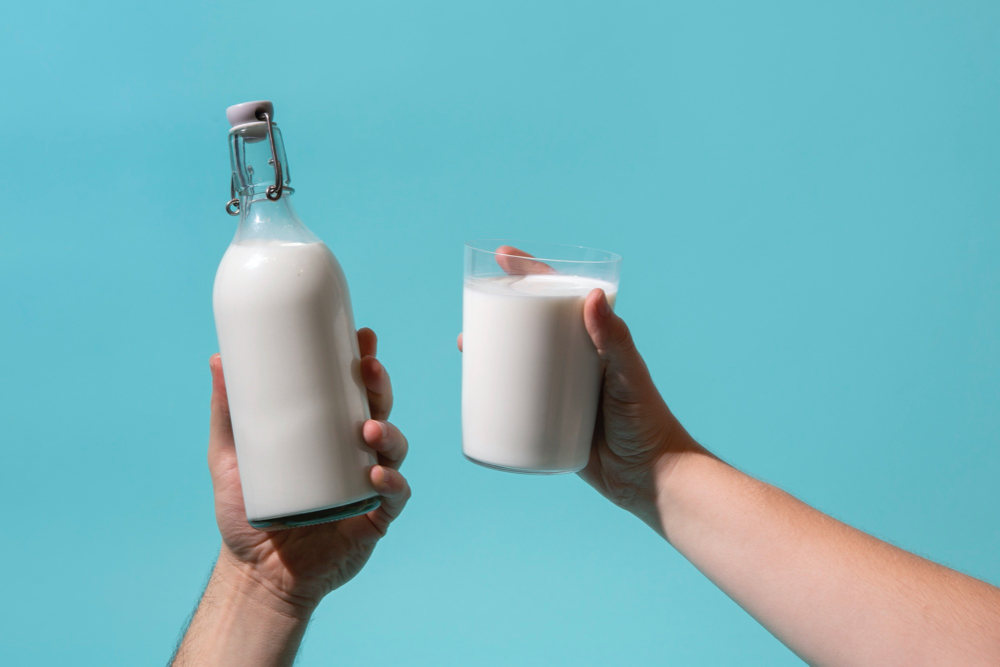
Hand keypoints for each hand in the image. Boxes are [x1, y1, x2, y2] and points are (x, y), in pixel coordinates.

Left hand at [208, 327, 410, 611]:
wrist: (256, 574)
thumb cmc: (247, 513)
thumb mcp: (230, 457)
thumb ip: (227, 412)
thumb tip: (218, 358)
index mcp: (328, 435)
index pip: (352, 391)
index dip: (364, 363)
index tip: (362, 336)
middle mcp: (353, 455)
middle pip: (378, 410)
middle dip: (380, 386)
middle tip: (368, 369)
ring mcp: (367, 486)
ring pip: (394, 449)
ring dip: (388, 433)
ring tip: (367, 430)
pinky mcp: (374, 518)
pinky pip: (395, 495)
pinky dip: (393, 482)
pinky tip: (378, 475)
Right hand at [457, 247, 700, 528]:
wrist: (649, 478)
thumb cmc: (646, 421)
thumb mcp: (628, 376)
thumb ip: (614, 339)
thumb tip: (590, 296)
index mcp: (593, 340)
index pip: (558, 296)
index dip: (530, 274)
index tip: (503, 258)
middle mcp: (573, 360)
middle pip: (529, 327)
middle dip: (498, 313)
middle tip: (473, 313)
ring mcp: (558, 390)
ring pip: (517, 362)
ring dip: (489, 351)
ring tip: (465, 347)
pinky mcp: (547, 422)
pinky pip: (514, 401)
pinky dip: (492, 392)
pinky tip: (471, 389)